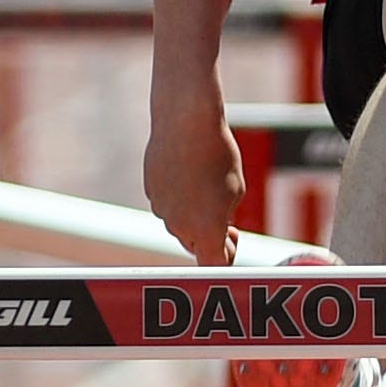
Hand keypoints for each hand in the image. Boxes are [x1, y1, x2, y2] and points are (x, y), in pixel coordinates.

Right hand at [144, 99, 246, 264]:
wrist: (185, 123)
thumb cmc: (218, 157)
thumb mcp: (235, 192)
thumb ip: (224, 218)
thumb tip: (216, 229)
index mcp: (203, 230)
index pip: (213, 263)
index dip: (228, 255)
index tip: (233, 236)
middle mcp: (177, 225)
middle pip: (194, 245)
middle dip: (211, 236)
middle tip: (227, 219)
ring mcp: (160, 209)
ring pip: (179, 225)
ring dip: (194, 217)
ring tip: (209, 190)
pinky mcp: (150, 191)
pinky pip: (168, 205)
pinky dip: (180, 199)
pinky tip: (190, 176)